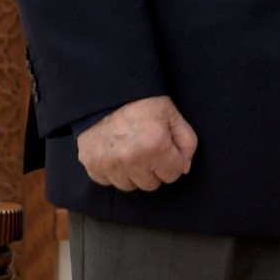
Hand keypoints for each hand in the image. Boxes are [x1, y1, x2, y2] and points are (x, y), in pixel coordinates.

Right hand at [76, 95, 197, 190]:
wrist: (107, 94)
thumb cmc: (144, 102)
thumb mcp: (173, 115)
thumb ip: (186, 142)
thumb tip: (183, 169)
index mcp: (155, 146)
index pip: (173, 175)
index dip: (172, 162)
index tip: (166, 150)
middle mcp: (131, 160)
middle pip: (151, 184)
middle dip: (153, 170)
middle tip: (148, 150)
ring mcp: (109, 165)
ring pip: (129, 186)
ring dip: (133, 173)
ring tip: (132, 152)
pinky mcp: (92, 166)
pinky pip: (107, 182)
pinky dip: (113, 172)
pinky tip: (115, 154)